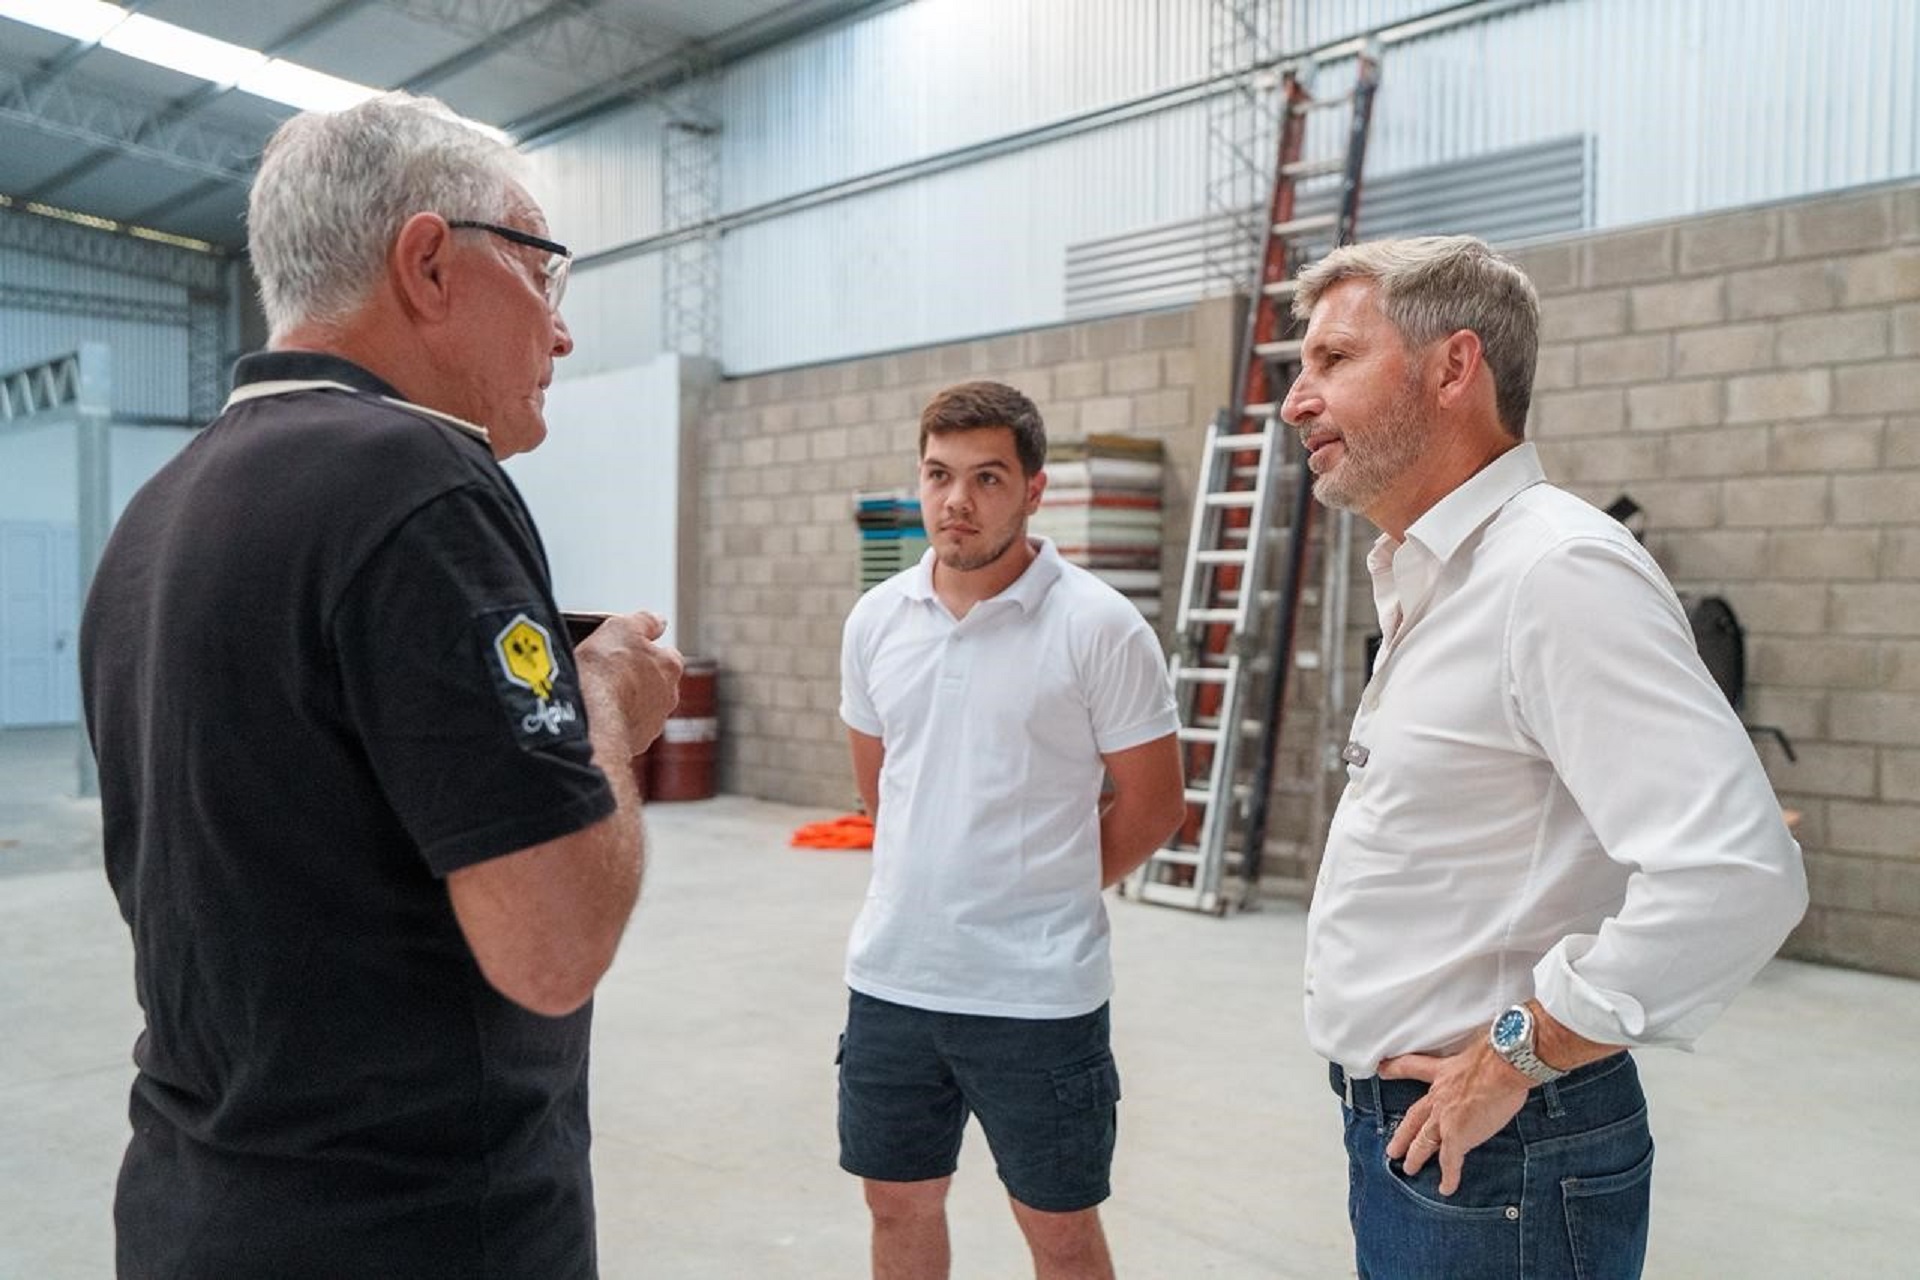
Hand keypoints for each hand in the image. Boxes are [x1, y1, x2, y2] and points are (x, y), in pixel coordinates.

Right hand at [575, 611, 681, 750]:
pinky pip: (626, 729)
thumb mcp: (621, 627)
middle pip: (655, 683)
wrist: (591, 718)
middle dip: (636, 679)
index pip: (667, 654)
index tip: (629, 650)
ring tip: (599, 697)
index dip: (646, 650)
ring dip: (625, 703)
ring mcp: (654, 723)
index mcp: (670, 666)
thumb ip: (644, 621)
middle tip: (609, 674)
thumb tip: (657, 622)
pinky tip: (597, 717)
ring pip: (641, 709)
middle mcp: (669, 696)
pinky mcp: (636, 743)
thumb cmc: (606, 672)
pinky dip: (614, 723)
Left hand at [1379, 1039, 1532, 1195]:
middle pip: (1413, 1118)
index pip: (1412, 1067)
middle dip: (1402, 1135)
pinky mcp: (1457, 1136)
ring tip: (1409, 1168)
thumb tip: (1494, 1057)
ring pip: (1424, 1142)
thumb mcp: (1478, 1051)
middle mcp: (1438, 1096)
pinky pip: (1450, 1161)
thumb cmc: (1498, 1054)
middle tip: (1391, 1149)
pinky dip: (1448, 1177)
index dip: (1395, 1069)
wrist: (1503, 1066)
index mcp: (1442, 1072)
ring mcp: (1444, 1118)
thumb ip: (1477, 1059)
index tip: (1381, 1070)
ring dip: (1416, 1156)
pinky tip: (1446, 1188)